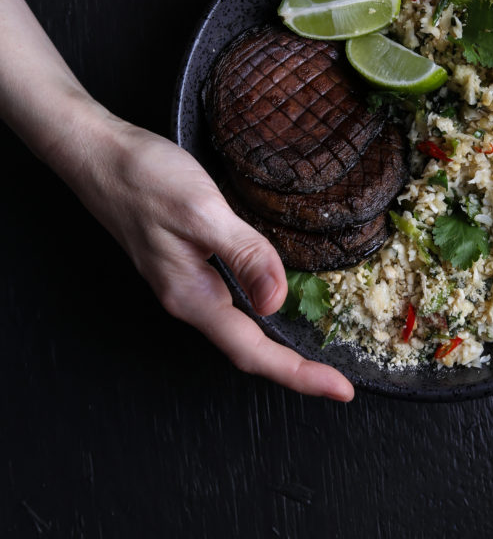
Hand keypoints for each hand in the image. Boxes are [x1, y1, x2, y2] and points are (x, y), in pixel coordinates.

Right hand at [64, 111, 353, 401]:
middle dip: (293, 369)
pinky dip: (258, 311)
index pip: (252, 350)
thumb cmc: (145, 178)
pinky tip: (272, 302)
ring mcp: (184, 280)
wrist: (98, 155)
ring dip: (276, 345)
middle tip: (338, 382)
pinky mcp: (184, 260)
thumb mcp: (202, 212)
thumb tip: (276, 302)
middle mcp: (188, 296)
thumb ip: (244, 255)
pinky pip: (228, 299)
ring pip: (236, 326)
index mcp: (192, 294)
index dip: (299, 375)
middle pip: (247, 347)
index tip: (341, 389)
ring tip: (315, 356)